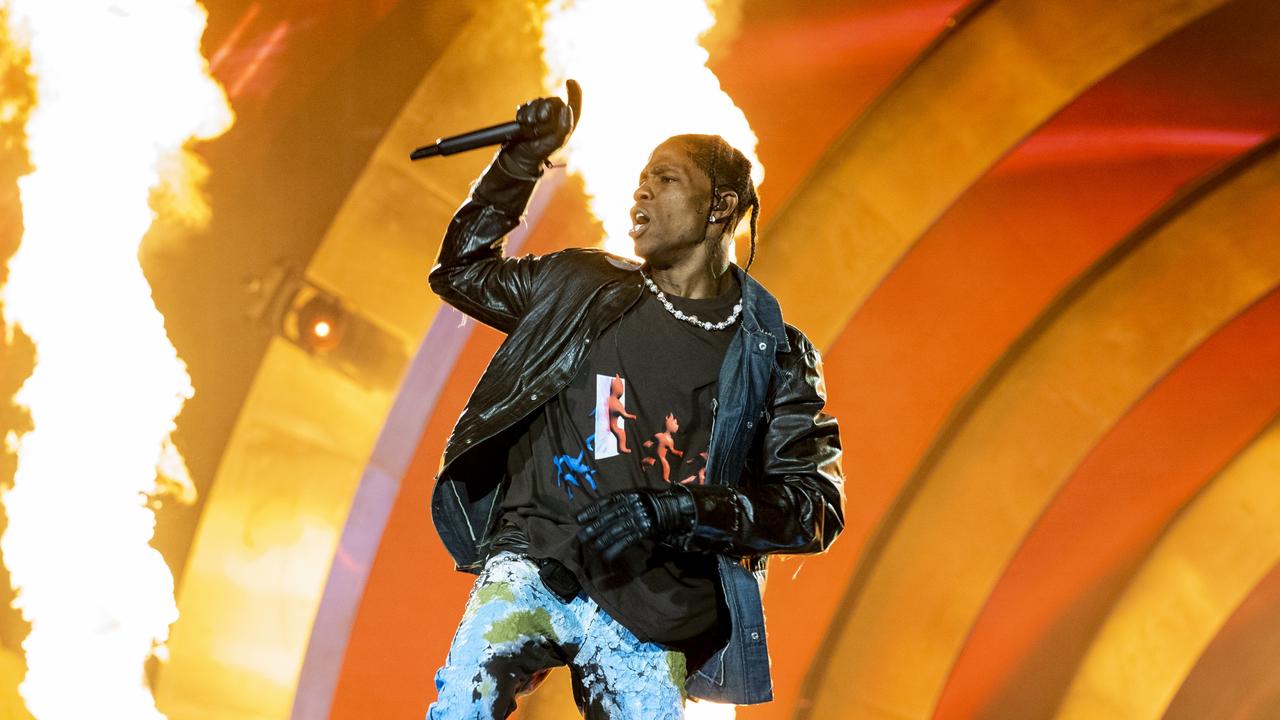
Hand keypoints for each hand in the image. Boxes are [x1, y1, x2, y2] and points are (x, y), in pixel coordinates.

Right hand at [499, 91, 575, 176]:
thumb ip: (565, 125)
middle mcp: (555, 115)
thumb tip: (567, 107)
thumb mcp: (557, 141)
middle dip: (543, 111)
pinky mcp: (528, 113)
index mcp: (566, 122)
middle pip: (552, 101)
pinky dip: (523, 115)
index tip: (570, 81)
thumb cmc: (542, 150)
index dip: (574, 91)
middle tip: (538, 126)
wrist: (522, 156)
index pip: (574, 103)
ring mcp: (541, 113)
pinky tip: (523, 125)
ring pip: (537, 102)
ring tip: (530, 130)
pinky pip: (525, 106)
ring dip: (531, 116)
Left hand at [575, 486, 695, 562]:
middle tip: (580, 537)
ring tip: (593, 548)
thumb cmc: (654, 502)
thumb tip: (602, 514)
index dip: (590, 510)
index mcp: (628, 494)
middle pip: (608, 517)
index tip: (577, 517)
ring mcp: (639, 516)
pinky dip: (616, 549)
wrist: (676, 508)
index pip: (605, 501)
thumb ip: (623, 503)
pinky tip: (608, 556)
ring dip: (603, 540)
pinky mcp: (645, 529)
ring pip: (616, 529)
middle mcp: (632, 504)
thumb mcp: (638, 496)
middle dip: (593, 527)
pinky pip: (628, 540)